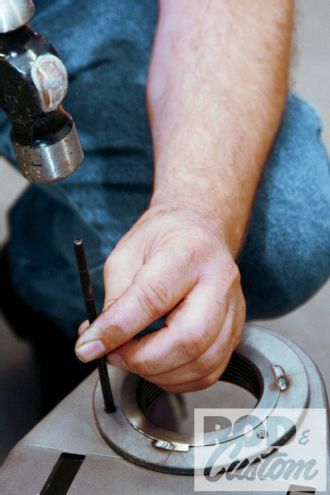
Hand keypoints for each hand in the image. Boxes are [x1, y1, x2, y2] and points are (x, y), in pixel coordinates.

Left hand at [75, 207, 245, 392]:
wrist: (200, 233)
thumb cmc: (163, 239)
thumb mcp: (127, 255)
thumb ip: (115, 299)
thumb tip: (97, 342)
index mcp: (189, 253)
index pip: (153, 298)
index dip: (117, 328)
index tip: (89, 346)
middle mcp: (219, 282)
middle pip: (188, 339)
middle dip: (142, 359)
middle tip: (114, 355)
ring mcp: (233, 310)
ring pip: (202, 363)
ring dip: (158, 374)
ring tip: (132, 358)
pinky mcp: (234, 332)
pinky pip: (210, 371)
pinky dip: (178, 379)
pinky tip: (157, 366)